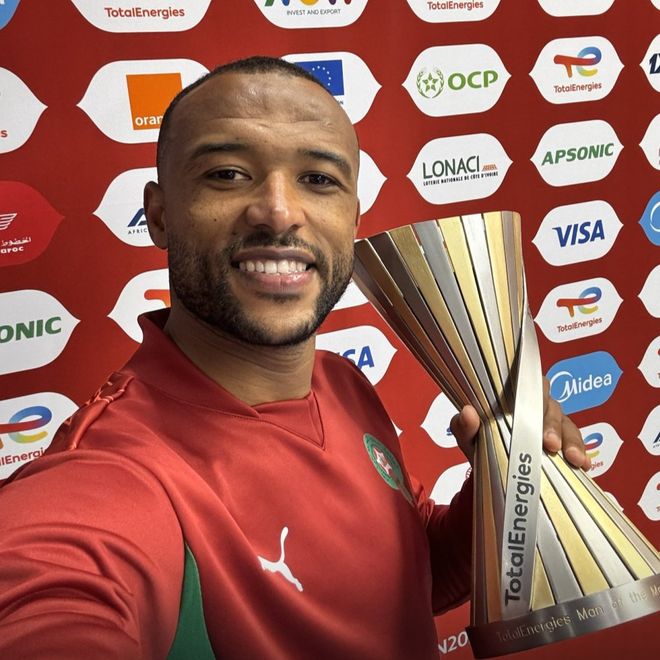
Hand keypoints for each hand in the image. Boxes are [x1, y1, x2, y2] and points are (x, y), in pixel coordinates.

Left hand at [449, 378, 590, 470]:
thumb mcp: (469, 436)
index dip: (533, 394)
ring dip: (571, 440)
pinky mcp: (565, 444)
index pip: (528, 384)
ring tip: (571, 458)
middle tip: (550, 444)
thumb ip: (464, 425)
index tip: (533, 410)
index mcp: (514, 396)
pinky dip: (581, 452)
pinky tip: (583, 464)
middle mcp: (537, 406)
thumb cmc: (481, 441)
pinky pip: (577, 444)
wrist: (492, 470)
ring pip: (567, 424)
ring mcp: (554, 424)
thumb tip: (467, 412)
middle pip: (551, 405)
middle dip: (552, 424)